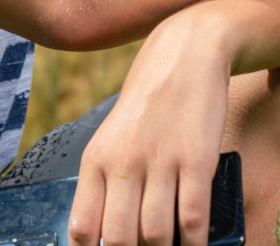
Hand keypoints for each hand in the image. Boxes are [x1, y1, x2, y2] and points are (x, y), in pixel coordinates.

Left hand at [68, 10, 231, 245]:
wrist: (187, 52)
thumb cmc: (149, 100)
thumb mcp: (113, 135)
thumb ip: (107, 179)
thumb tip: (107, 231)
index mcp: (96, 159)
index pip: (83, 229)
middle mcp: (123, 162)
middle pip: (119, 239)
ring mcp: (160, 161)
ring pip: (155, 235)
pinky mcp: (197, 159)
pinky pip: (192, 217)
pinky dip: (193, 242)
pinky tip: (194, 244)